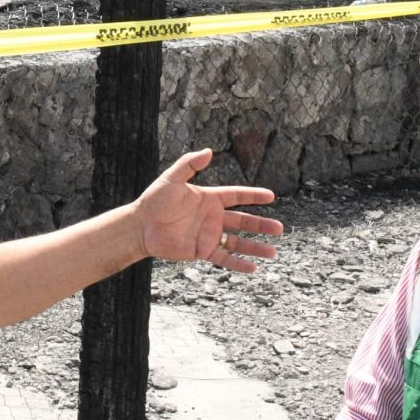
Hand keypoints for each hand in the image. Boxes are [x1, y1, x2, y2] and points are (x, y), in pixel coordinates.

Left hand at [134, 148, 281, 272]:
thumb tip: (209, 151)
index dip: (253, 196)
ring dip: (255, 247)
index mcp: (209, 198)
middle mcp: (212, 217)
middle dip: (262, 225)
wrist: (140, 226)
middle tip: (280, 229)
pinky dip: (238, 264)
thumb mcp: (171, 179)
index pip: (237, 196)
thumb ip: (189, 164)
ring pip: (238, 242)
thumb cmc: (154, 200)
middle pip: (243, 221)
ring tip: (274, 253)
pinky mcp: (201, 251)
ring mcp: (208, 235)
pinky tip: (254, 268)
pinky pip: (224, 258)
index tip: (271, 196)